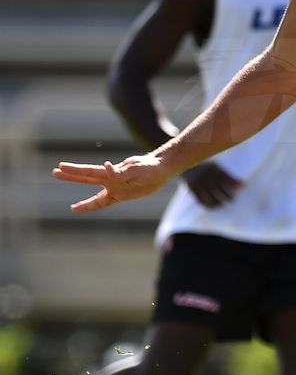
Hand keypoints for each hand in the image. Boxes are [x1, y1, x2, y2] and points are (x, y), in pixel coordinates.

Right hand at [53, 155, 173, 212]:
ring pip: (96, 196)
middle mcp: (111, 180)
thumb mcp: (136, 169)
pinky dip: (96, 205)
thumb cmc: (150, 166)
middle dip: (71, 176)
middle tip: (54, 172)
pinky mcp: (123, 195)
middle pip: (87, 179)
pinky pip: (107, 203)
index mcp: (112, 172)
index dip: (75, 170)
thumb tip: (105, 167)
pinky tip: (86, 207)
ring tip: (72, 208)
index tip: (61, 166)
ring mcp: (116, 188)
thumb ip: (121, 171)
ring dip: (84, 203)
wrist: (162, 169)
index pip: (90, 171)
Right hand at [182, 162, 242, 208]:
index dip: (233, 182)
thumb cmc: (206, 168)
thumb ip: (229, 176)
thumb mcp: (217, 167)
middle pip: (217, 187)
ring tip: (224, 203)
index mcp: (212, 167)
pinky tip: (216, 206)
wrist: (186, 166)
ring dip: (218, 201)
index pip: (223, 177)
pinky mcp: (192, 189)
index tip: (243, 187)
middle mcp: (204, 174)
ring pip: (208, 195)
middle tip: (233, 199)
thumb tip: (244, 186)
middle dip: (226, 194)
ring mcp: (197, 182)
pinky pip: (200, 200)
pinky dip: (209, 205)